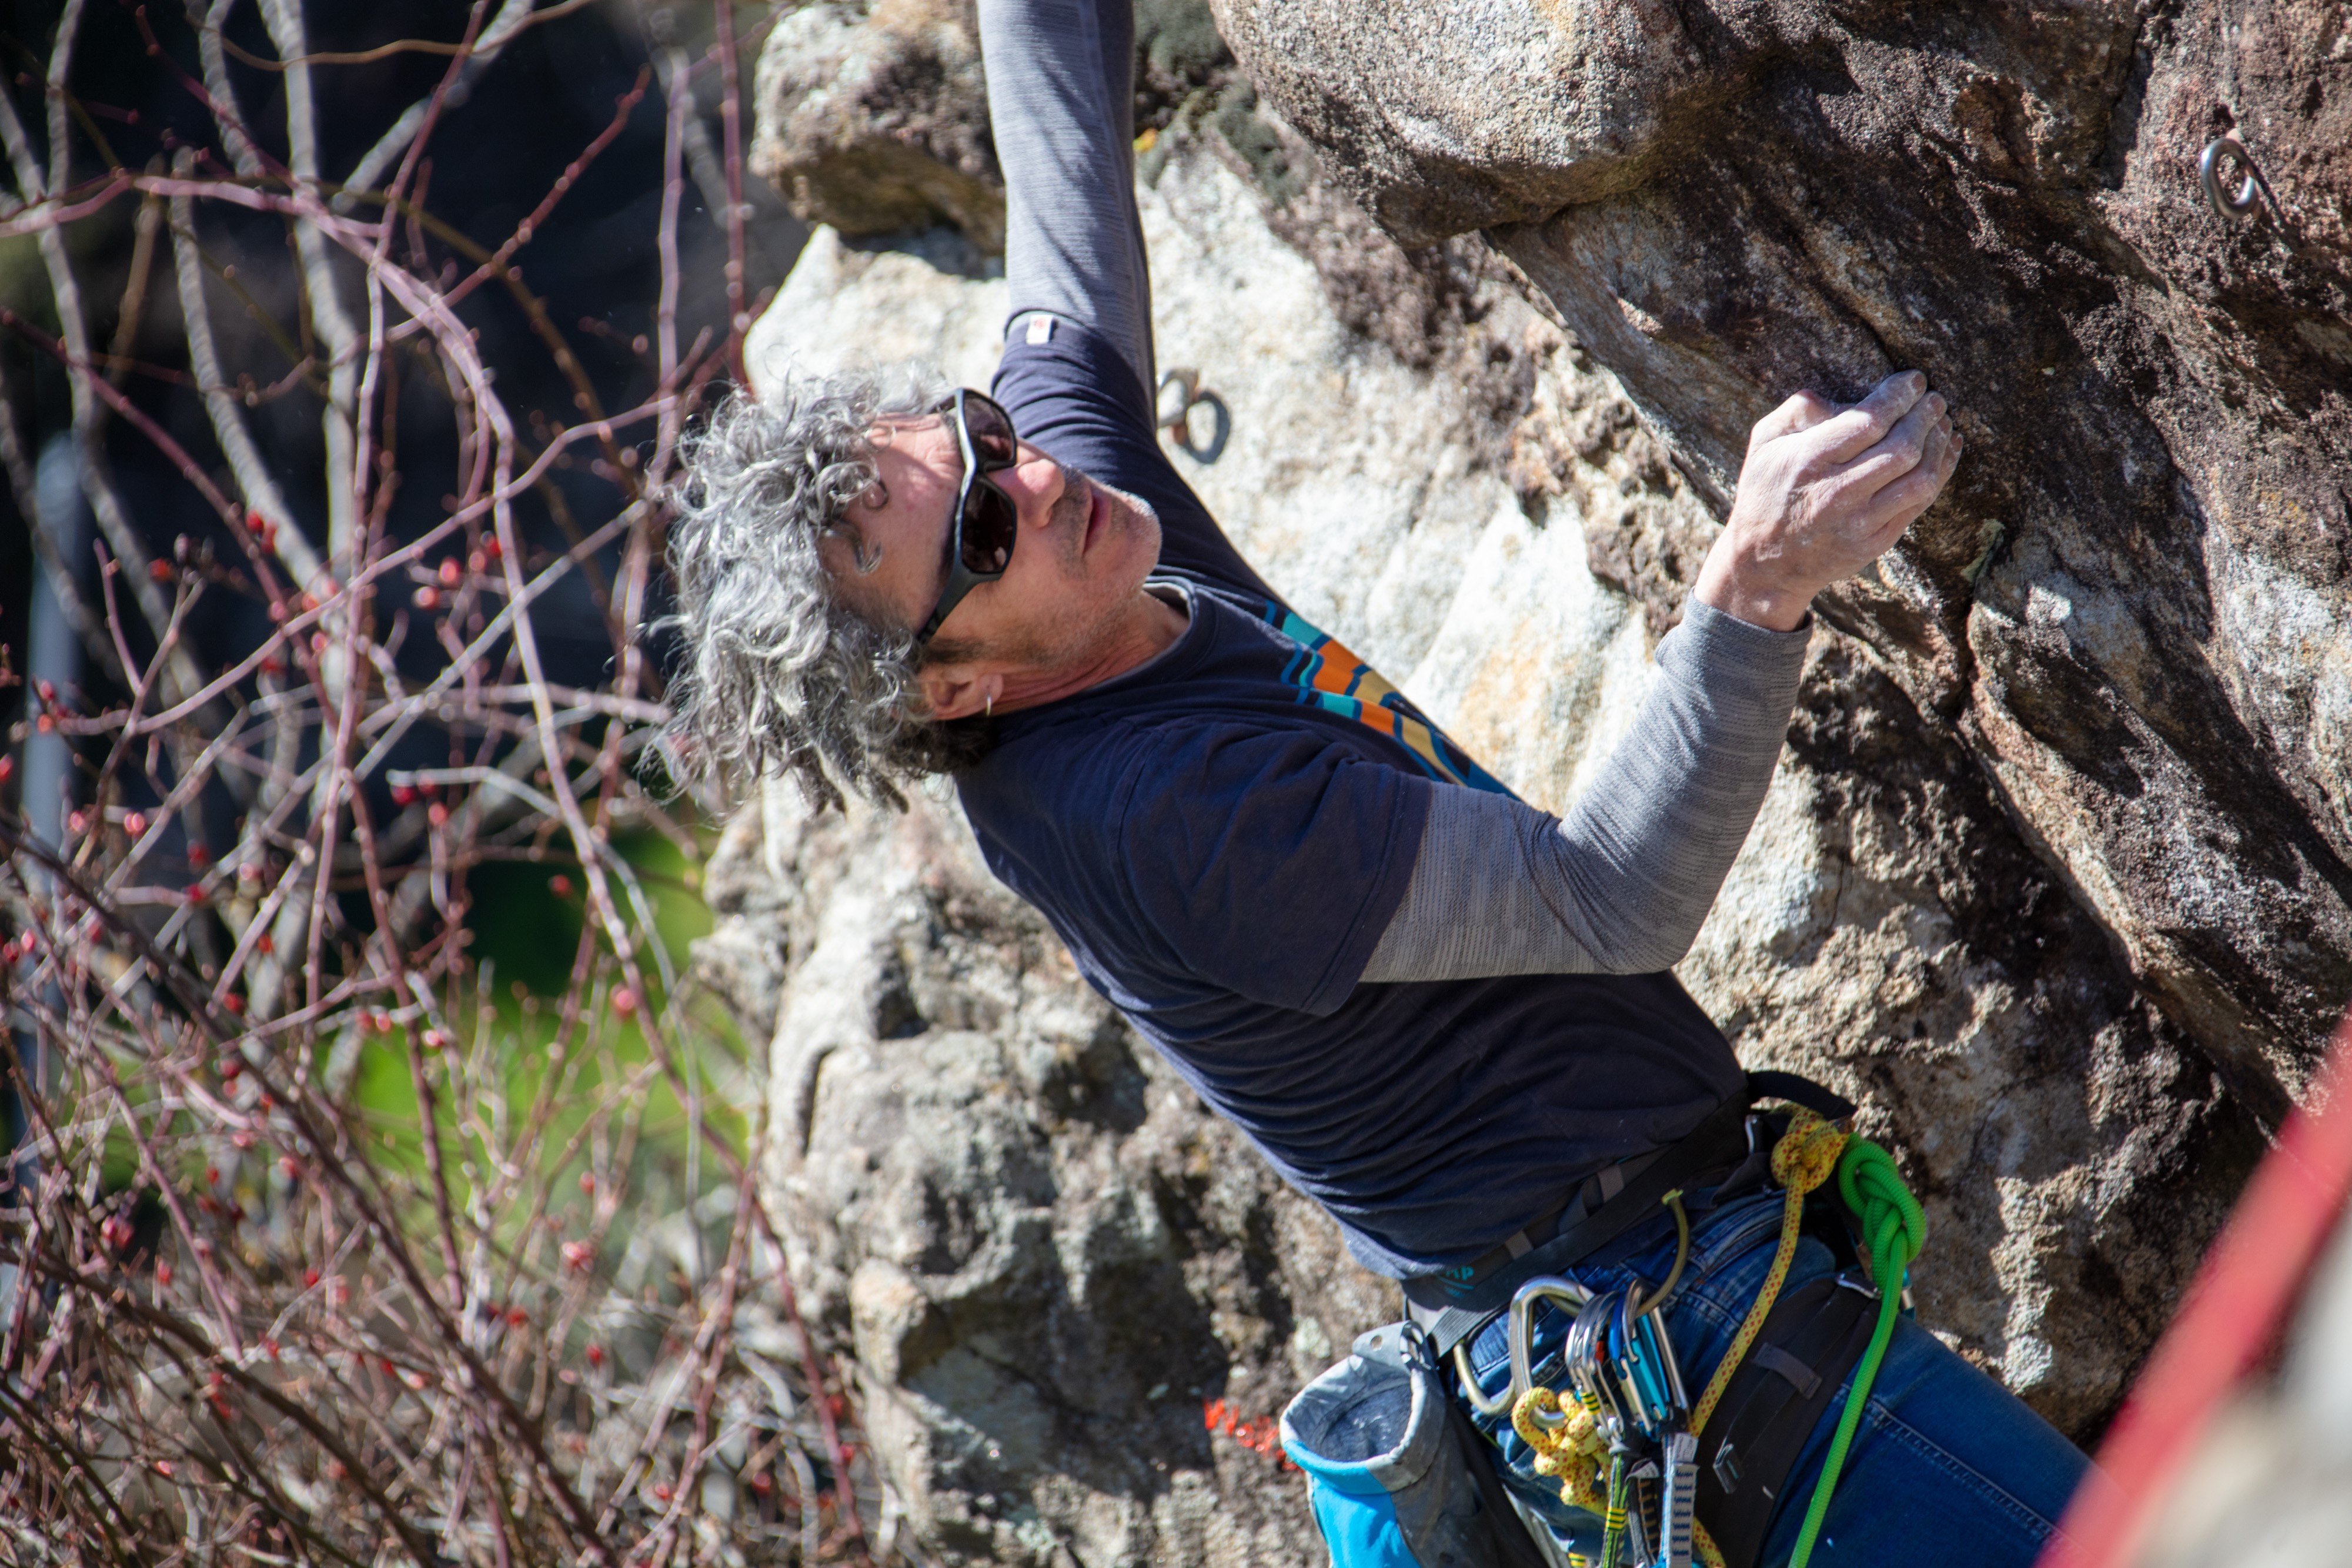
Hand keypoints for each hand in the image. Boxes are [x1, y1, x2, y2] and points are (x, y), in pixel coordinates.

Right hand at [1693, 371, 1962, 630]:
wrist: (1765, 565)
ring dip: (1939, 444)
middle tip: (1934, 399)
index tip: (1914, 380)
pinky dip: (1942, 471)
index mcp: (1808, 461)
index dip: (1899, 396)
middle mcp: (1837, 492)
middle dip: (1925, 416)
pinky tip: (1947, 450)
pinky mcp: (1876, 541)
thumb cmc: (1764, 494)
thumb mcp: (1764, 444)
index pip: (1868, 421)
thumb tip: (1842, 395)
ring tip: (1943, 423)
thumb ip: (1798, 410)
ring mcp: (1860, 521)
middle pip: (1902, 447)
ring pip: (1920, 477)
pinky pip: (1921, 502)